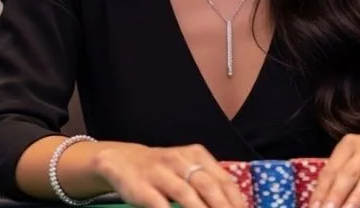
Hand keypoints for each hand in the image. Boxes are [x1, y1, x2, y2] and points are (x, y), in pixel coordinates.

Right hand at [91, 143, 246, 207]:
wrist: (122, 160)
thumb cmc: (165, 170)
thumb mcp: (188, 168)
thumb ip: (208, 184)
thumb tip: (234, 205)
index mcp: (198, 155)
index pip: (224, 180)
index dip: (236, 201)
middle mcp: (181, 161)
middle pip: (208, 187)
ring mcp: (161, 173)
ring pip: (186, 194)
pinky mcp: (142, 187)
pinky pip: (159, 204)